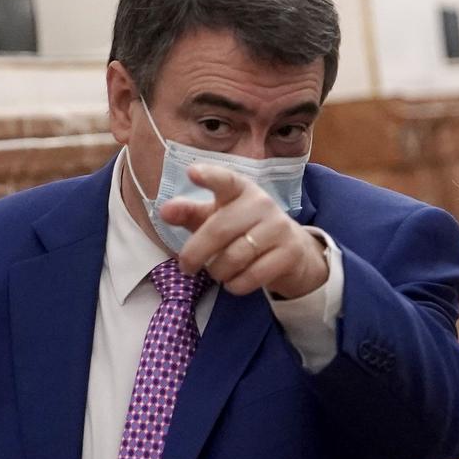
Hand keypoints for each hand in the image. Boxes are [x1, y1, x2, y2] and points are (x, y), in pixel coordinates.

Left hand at [162, 164, 328, 299]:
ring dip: (218, 272)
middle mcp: (262, 204)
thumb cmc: (245, 231)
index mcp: (241, 189)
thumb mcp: (216, 219)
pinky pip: (252, 276)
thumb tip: (164, 211)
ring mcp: (278, 228)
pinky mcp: (289, 253)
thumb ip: (189, 214)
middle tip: (186, 267)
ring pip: (234, 258)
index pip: (225, 180)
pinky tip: (233, 282)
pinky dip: (236, 285)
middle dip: (195, 254)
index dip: (209, 176)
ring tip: (217, 273)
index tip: (192, 173)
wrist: (293, 251)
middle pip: (219, 231)